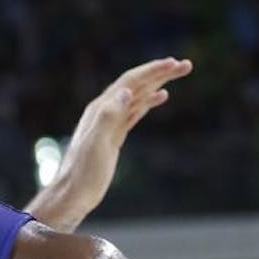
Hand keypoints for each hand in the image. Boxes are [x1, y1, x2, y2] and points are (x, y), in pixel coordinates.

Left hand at [38, 57, 192, 229]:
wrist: (72, 195)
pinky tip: (162, 96)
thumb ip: (108, 117)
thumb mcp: (96, 145)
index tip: (175, 63)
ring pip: (137, 96)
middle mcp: (104, 111)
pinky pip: (134, 111)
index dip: (152, 71)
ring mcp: (109, 123)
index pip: (130, 82)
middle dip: (160, 73)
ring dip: (158, 83)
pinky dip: (149, 100)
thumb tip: (126, 91)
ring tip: (179, 73)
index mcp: (100, 109)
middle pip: (135, 84)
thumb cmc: (83, 173)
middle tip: (186, 65)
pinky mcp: (113, 136)